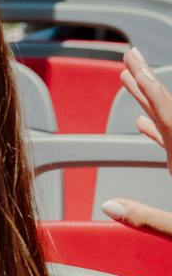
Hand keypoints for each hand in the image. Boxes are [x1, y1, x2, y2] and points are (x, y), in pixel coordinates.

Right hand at [105, 48, 171, 237]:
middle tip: (131, 57)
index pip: (168, 116)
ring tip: (131, 82)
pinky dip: (158, 130)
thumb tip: (110, 207)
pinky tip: (142, 125)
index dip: (148, 88)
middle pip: (170, 110)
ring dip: (151, 102)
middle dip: (148, 82)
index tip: (133, 66)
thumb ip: (148, 218)